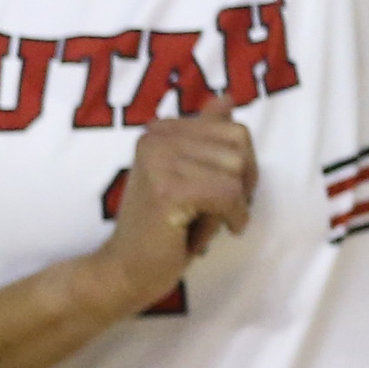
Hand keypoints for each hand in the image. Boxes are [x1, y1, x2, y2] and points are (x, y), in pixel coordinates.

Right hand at [90, 92, 255, 314]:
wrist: (127, 269)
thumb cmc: (164, 228)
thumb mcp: (189, 176)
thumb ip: (206, 137)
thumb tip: (227, 98)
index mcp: (160, 130)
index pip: (234, 130)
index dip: (241, 168)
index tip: (222, 194)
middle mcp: (155, 137)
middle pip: (239, 148)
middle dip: (241, 185)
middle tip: (216, 211)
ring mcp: (158, 161)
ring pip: (236, 173)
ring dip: (233, 206)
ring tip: (204, 221)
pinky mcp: (166, 190)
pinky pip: (228, 195)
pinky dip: (232, 219)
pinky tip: (212, 234)